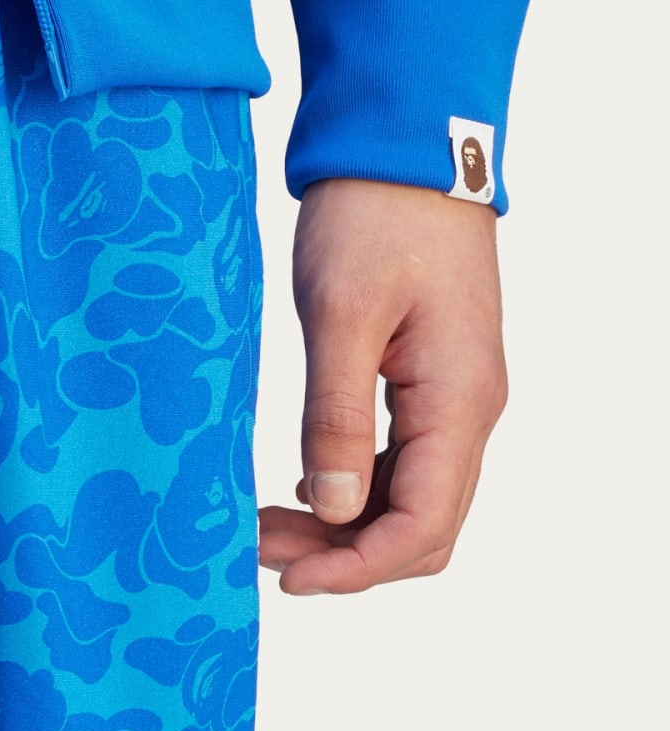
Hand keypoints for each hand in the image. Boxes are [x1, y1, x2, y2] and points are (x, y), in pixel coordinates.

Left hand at [258, 177, 505, 593]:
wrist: (402, 150)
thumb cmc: (371, 219)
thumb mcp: (339, 316)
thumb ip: (337, 417)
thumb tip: (335, 509)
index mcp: (458, 402)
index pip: (424, 525)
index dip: (358, 568)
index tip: (289, 580)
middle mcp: (468, 410)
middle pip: (422, 525)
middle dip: (346, 555)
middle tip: (260, 552)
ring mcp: (452, 396)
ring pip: (410, 496)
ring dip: (345, 524)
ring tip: (265, 525)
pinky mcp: (427, 378)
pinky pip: (402, 459)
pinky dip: (353, 485)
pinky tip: (300, 483)